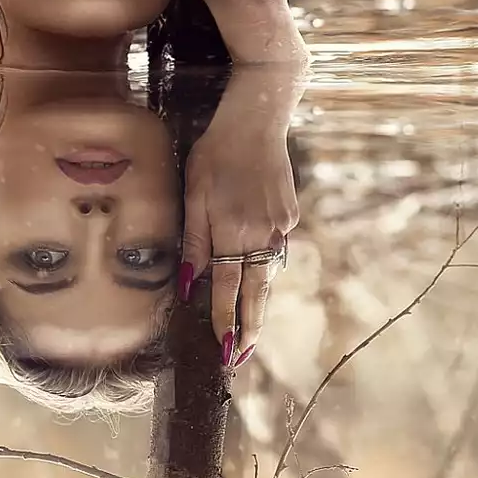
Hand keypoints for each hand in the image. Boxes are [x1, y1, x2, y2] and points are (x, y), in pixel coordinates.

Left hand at [180, 65, 305, 366]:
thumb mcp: (193, 193)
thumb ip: (194, 241)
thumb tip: (187, 282)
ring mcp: (281, 225)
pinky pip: (275, 246)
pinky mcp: (291, 214)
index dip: (226, 321)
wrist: (258, 120)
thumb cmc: (216, 153)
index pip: (228, 289)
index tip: (224, 349)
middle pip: (257, 292)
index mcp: (232, 232)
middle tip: (242, 357)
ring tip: (248, 327)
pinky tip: (254, 258)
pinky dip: (264, 259)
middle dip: (249, 327)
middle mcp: (261, 235)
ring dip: (258, 299)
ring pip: (269, 272)